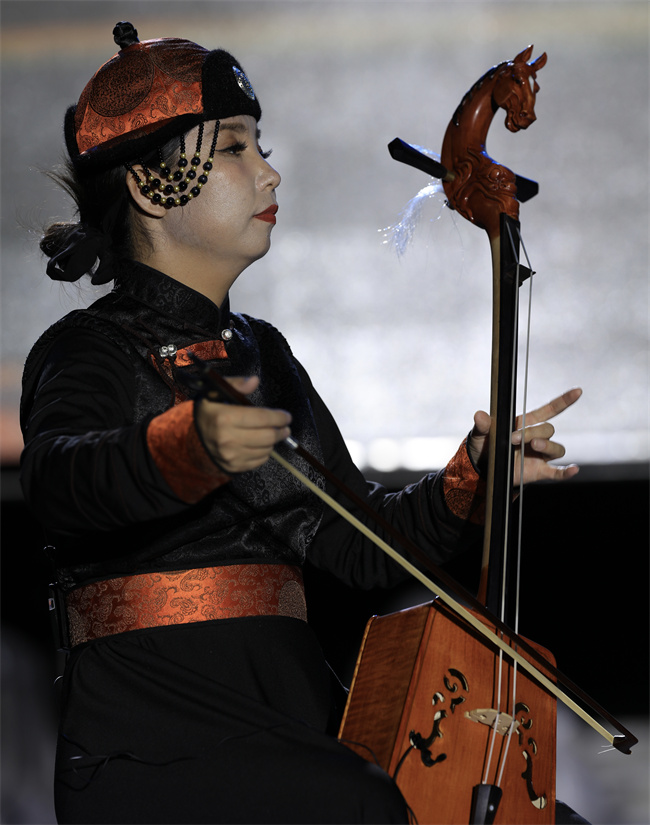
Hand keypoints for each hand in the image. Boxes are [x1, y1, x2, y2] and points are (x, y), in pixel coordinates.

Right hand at [195, 376, 291, 472]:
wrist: (192, 438)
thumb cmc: (210, 413)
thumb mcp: (216, 393)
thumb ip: (236, 384)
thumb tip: (254, 381)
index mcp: (224, 417)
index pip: (262, 418)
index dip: (279, 417)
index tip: (286, 416)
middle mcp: (227, 439)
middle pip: (268, 436)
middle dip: (281, 431)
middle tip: (285, 427)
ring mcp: (230, 455)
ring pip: (266, 449)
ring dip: (272, 441)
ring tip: (271, 434)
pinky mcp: (233, 467)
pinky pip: (259, 461)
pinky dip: (264, 452)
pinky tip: (260, 444)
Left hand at [467, 388, 581, 484]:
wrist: (482, 468)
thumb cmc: (485, 447)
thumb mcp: (481, 434)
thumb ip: (483, 425)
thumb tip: (479, 415)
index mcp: (526, 424)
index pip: (549, 410)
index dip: (563, 401)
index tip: (577, 391)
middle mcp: (536, 438)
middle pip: (548, 430)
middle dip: (533, 432)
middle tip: (515, 438)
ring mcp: (540, 455)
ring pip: (557, 448)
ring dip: (548, 445)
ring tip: (533, 446)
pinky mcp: (539, 471)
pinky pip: (558, 472)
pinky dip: (566, 472)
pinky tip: (572, 470)